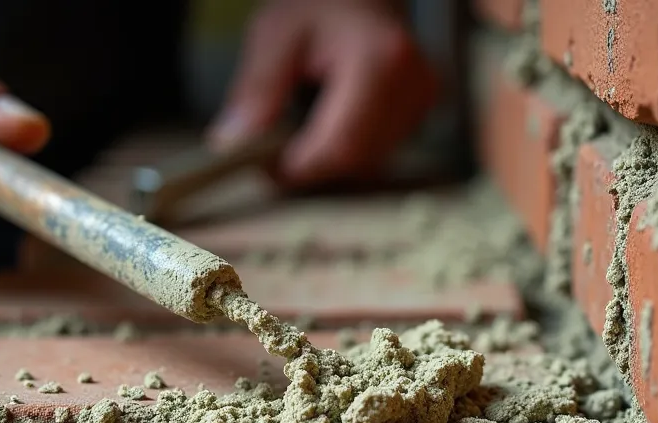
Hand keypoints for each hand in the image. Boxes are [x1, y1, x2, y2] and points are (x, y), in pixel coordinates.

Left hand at [209, 0, 437, 187]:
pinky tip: (324, 130)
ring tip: (295, 142)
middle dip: (312, 168)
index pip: (343, 140)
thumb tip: (235, 140)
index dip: (303, 166)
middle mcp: (413, 84)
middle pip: (359, 158)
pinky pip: (379, 152)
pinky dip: (346, 152)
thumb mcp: (275, 33)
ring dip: (328, 162)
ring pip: (369, 162)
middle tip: (271, 162)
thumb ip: (258, 86)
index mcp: (381, 59)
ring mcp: (422, 100)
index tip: (267, 170)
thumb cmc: (318, 6)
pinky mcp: (419, 112)